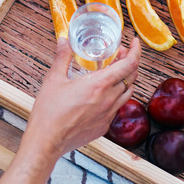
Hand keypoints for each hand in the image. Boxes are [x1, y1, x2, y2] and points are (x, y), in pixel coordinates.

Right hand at [24, 38, 141, 158]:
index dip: (135, 51)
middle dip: (128, 62)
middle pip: (131, 76)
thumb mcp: (53, 79)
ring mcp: (108, 114)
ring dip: (125, 79)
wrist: (47, 141)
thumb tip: (63, 41)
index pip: (129, 64)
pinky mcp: (104, 126)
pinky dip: (116, 96)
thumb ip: (62, 57)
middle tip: (120, 54)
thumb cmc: (49, 112)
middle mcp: (109, 99)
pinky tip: (104, 94)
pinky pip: (117, 107)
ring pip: (127, 92)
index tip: (133, 43)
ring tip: (114, 72)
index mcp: (99, 85)